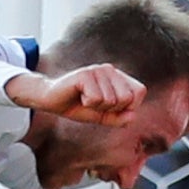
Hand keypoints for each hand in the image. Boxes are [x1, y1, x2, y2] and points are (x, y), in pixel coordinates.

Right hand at [6, 64, 146, 125]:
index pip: (139, 92)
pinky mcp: (86, 74)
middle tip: (93, 103)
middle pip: (127, 98)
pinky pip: (96, 99)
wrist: (49, 100)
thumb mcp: (101, 115)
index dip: (127, 106)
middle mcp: (110, 70)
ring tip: (83, 99)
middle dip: (110, 108)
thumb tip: (133, 117)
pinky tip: (78, 96)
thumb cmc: (75, 106)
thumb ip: (119, 118)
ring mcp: (98, 70)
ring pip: (111, 100)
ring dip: (95, 107)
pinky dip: (86, 104)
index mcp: (118, 76)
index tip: (107, 106)